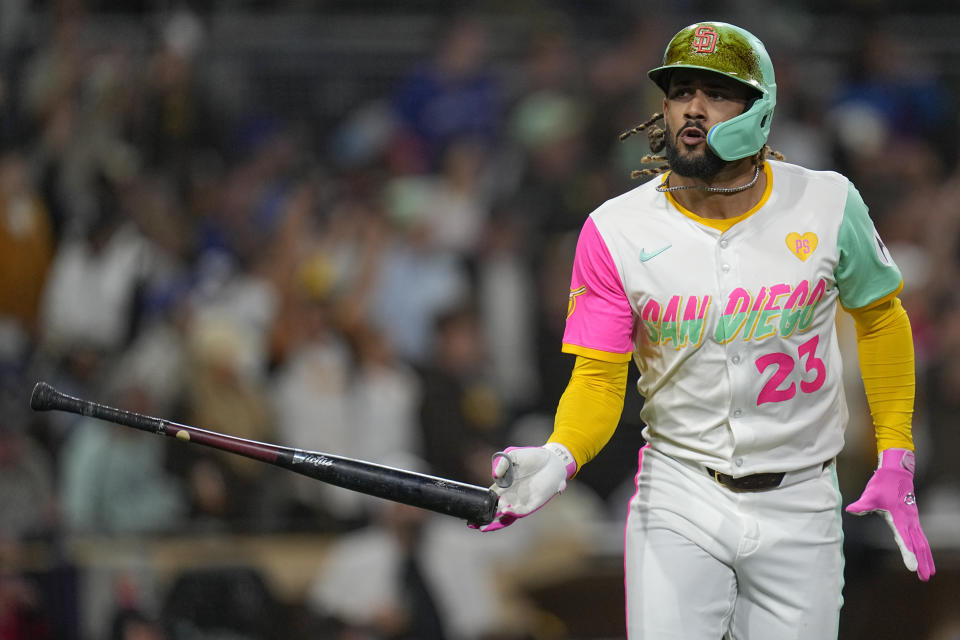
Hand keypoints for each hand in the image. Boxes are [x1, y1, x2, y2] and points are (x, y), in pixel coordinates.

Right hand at [474, 443, 576, 531]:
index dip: (480, 506)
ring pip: (507, 515)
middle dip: (486, 519)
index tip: (470, 513)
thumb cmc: (533, 457)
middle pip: (496, 511)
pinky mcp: (533, 502)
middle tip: (474, 525)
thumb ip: (502, 463)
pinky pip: (522, 511)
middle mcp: (512, 496)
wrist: (553, 459)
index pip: (490, 498)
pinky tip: (505, 510)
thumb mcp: (513, 455)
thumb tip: (495, 476)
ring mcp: (522, 500)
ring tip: (486, 525)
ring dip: (497, 521)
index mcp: (505, 486)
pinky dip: (513, 512)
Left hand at [846, 448, 934, 580]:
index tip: (913, 568)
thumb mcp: (870, 495)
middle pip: (919, 545)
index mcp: (899, 518)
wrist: (896, 472)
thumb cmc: (882, 484)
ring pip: (922, 542)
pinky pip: (921, 536)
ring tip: (929, 572)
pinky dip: (924, 548)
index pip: (904, 540)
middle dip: (922, 562)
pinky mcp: (913, 518)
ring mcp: (913, 520)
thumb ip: (862, 505)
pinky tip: (925, 555)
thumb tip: (851, 510)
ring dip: (926, 557)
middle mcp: (909, 521)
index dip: (908, 554)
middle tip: (925, 578)